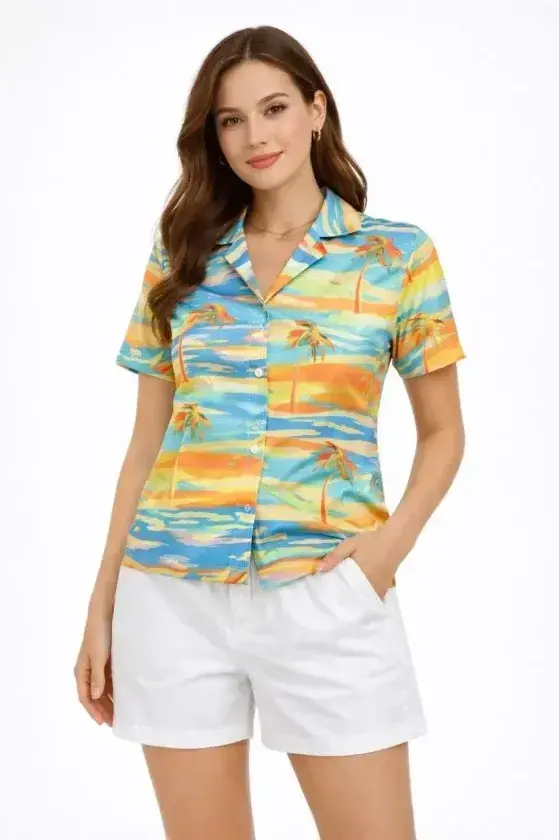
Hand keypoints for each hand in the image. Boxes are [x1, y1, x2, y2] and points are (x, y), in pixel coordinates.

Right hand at [74, 608, 113, 727]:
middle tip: (114, 723)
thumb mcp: (98, 656)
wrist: (105, 613)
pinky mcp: (107, 662)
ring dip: (108, 702)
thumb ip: (97, 676)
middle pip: (94, 696)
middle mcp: (88, 671)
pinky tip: (123, 697)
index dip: (93, 711)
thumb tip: (96, 696)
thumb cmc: (99, 633)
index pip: (85, 697)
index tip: (103, 722)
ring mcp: (98, 667)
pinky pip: (109, 681)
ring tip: (119, 714)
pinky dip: (114, 691)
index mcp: (82, 671)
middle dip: (102, 710)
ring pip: (102, 690)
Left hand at [316, 526, 409, 599]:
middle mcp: (369, 587)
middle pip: (354, 600)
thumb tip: (318, 570)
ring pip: (364, 601)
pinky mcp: (384, 588)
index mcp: (359, 577)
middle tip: (332, 600)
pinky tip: (358, 595)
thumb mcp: (349, 544)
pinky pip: (373, 598)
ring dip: (355, 601)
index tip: (325, 598)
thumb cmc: (370, 542)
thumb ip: (334, 557)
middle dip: (344, 602)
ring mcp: (378, 589)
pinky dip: (365, 599)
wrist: (394, 540)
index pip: (343, 593)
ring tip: (343, 599)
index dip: (334, 597)